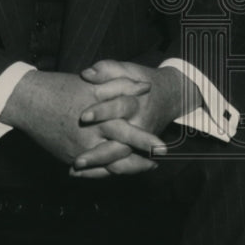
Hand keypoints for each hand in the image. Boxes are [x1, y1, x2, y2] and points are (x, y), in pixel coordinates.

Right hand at [0, 70, 165, 175]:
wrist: (29, 101)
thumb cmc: (64, 88)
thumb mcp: (94, 83)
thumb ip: (122, 84)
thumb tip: (146, 87)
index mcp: (98, 117)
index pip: (127, 131)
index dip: (145, 140)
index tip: (162, 147)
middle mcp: (89, 137)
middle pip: (119, 153)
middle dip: (140, 160)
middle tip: (157, 162)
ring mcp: (78, 150)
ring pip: (107, 166)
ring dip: (127, 167)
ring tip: (146, 166)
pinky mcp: (69, 157)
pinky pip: (92, 170)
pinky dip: (107, 171)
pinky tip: (120, 169)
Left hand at [72, 60, 200, 177]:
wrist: (169, 96)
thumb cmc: (140, 80)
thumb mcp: (127, 70)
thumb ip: (107, 70)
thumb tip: (86, 74)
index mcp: (136, 102)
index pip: (120, 108)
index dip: (102, 111)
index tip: (83, 117)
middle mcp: (139, 125)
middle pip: (122, 142)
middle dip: (100, 152)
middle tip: (79, 160)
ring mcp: (139, 141)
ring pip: (120, 158)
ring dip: (99, 166)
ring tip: (75, 169)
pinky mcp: (136, 150)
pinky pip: (120, 166)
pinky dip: (101, 171)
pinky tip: (79, 174)